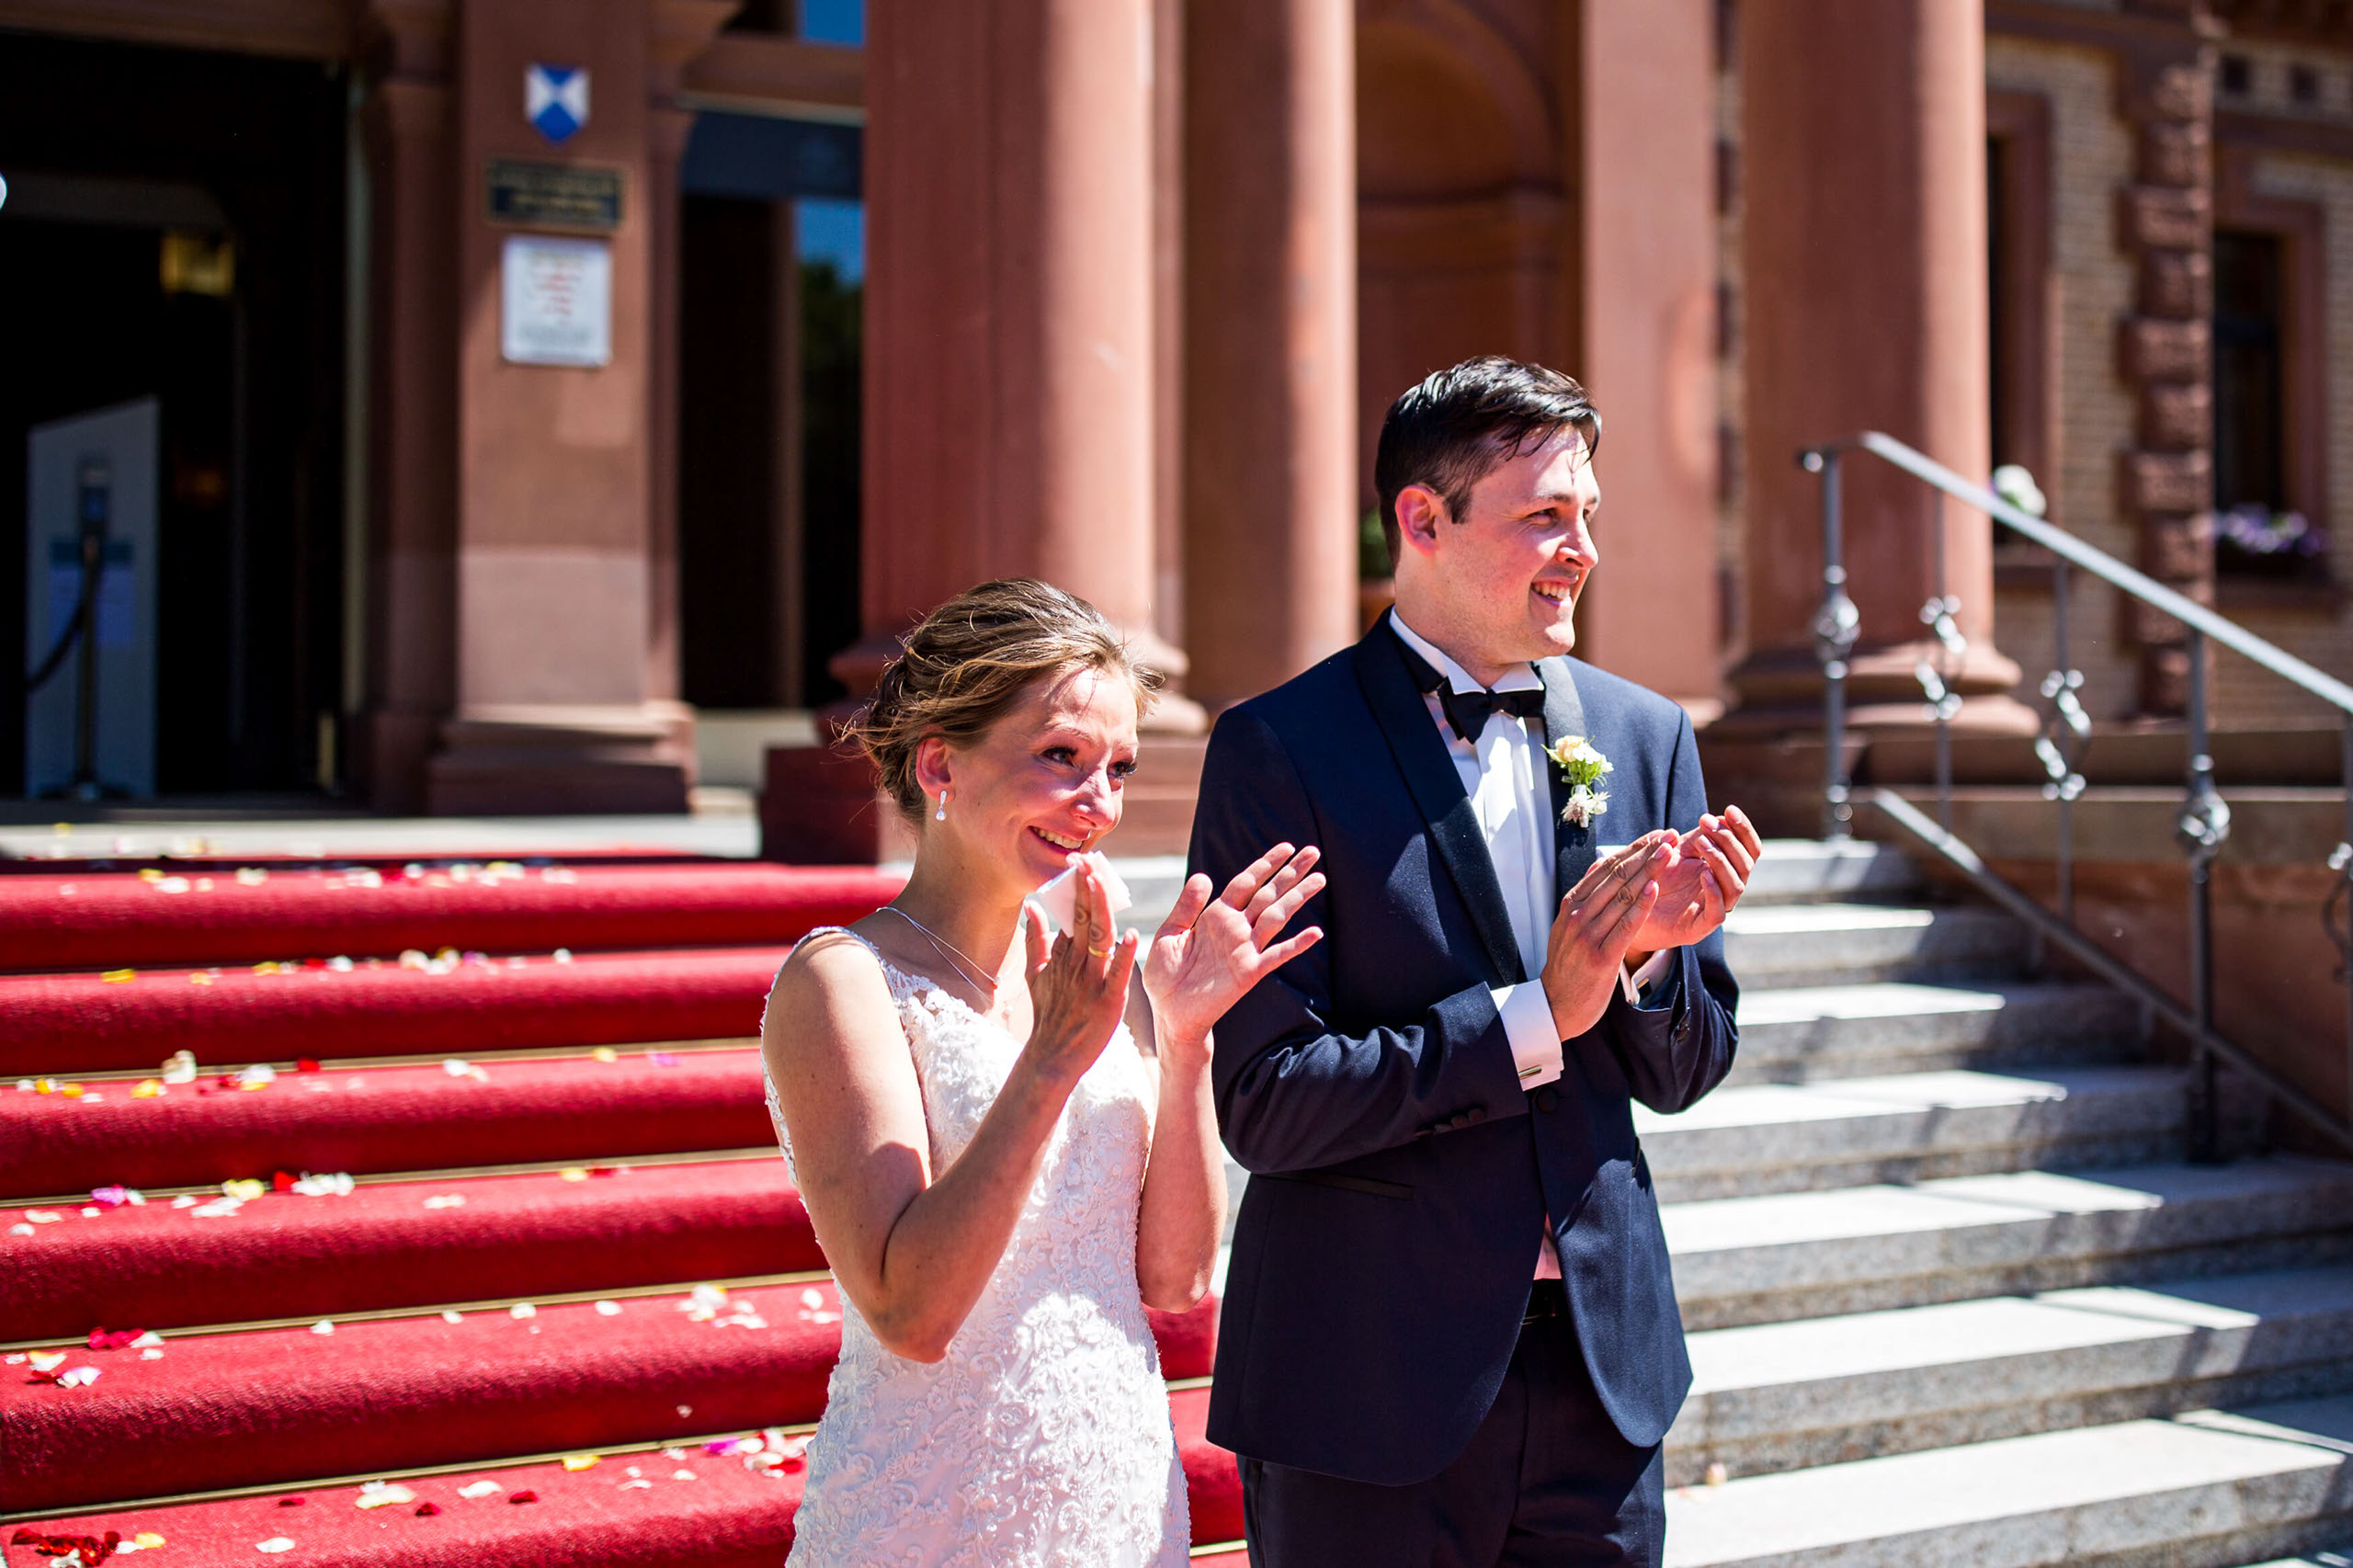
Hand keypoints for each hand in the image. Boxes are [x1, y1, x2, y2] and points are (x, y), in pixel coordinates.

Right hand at [1021, 858, 1140, 1089]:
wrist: (1052, 1056)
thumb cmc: (1048, 1015)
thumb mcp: (1035, 974)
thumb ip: (1035, 938)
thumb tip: (1031, 905)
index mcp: (1063, 954)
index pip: (1072, 913)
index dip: (1078, 887)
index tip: (1080, 861)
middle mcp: (1076, 963)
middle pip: (1084, 919)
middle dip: (1087, 888)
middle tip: (1088, 860)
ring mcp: (1092, 981)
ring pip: (1098, 938)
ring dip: (1100, 909)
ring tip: (1101, 882)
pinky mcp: (1108, 1001)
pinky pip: (1118, 974)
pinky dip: (1124, 955)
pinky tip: (1130, 934)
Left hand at [1142, 843, 1325, 1062]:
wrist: (1169, 1013)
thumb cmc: (1166, 976)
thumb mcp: (1169, 933)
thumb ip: (1186, 906)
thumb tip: (1205, 876)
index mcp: (1216, 916)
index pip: (1245, 882)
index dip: (1265, 864)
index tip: (1286, 846)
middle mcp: (1236, 929)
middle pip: (1268, 893)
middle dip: (1290, 872)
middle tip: (1313, 852)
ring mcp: (1245, 949)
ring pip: (1276, 916)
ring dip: (1298, 897)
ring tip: (1319, 878)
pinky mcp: (1249, 972)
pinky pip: (1276, 956)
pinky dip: (1296, 945)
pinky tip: (1315, 933)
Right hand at [1542, 835, 1669, 1039]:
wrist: (1555, 1005)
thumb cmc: (1568, 966)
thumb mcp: (1567, 927)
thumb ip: (1584, 898)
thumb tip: (1599, 866)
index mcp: (1570, 905)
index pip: (1605, 869)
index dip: (1633, 849)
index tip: (1654, 836)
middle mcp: (1577, 916)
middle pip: (1616, 877)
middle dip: (1645, 854)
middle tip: (1668, 836)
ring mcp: (1588, 936)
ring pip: (1622, 896)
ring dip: (1648, 872)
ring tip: (1669, 853)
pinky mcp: (1601, 957)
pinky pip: (1625, 926)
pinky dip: (1641, 906)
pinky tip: (1655, 889)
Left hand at [1626, 806, 1762, 957]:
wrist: (1634, 909)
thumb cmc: (1660, 877)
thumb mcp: (1678, 850)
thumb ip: (1697, 837)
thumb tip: (1716, 818)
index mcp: (1727, 869)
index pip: (1749, 849)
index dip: (1743, 829)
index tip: (1729, 809)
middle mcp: (1726, 889)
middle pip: (1746, 864)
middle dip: (1729, 840)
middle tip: (1706, 823)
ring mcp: (1716, 908)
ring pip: (1736, 886)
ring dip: (1721, 861)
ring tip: (1701, 843)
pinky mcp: (1701, 927)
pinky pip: (1718, 912)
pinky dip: (1714, 892)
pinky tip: (1703, 874)